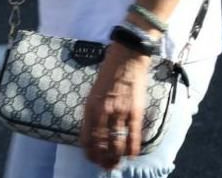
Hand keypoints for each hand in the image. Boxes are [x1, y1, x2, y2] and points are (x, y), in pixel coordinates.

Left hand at [79, 43, 149, 167]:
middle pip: (101, 145)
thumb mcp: (94, 91)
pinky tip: (133, 154)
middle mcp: (102, 113)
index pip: (86, 139)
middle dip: (103, 159)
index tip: (93, 159)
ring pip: (116, 143)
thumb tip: (96, 128)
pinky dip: (132, 147)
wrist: (128, 55)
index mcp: (90, 108)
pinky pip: (133, 134)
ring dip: (116, 157)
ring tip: (117, 164)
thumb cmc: (110, 70)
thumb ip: (94, 110)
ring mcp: (120, 112)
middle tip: (106, 166)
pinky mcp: (135, 110)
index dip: (89, 153)